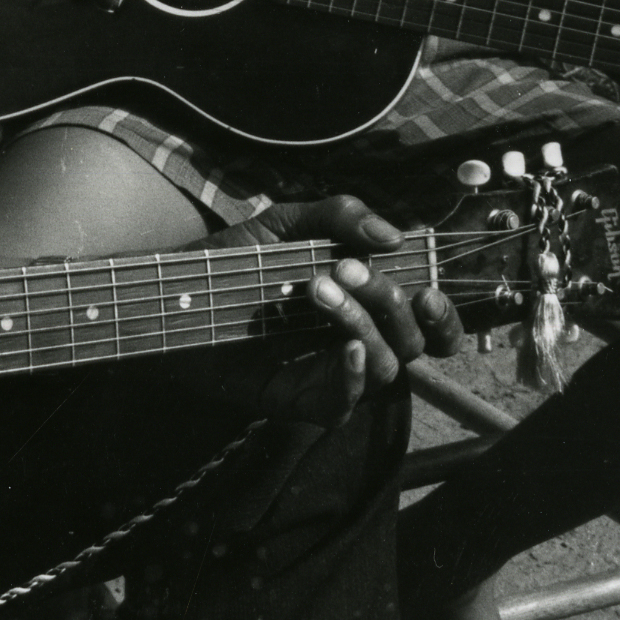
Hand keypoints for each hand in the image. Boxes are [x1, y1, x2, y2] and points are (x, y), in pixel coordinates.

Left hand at [224, 195, 462, 424]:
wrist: (177, 296)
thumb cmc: (235, 264)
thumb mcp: (288, 225)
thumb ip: (339, 217)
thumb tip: (393, 236)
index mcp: (366, 305)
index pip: (429, 324)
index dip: (442, 314)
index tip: (428, 287)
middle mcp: (358, 342)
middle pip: (412, 341)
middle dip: (391, 301)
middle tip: (345, 268)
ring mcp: (331, 373)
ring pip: (385, 366)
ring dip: (361, 323)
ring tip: (317, 287)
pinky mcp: (301, 399)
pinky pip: (346, 402)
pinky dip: (354, 376)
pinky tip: (346, 347)